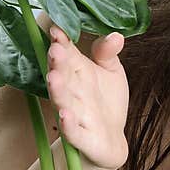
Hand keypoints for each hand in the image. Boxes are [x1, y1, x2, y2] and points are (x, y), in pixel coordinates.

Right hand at [45, 23, 129, 169]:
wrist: (110, 139)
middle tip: (55, 50)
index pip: (67, 54)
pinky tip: (65, 115)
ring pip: (63, 102)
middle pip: (63, 76)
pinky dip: (68, 125)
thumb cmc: (107, 101)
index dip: (62, 42)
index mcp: (78, 72)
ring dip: (58, 91)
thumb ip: (108, 53)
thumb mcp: (111, 71)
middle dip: (58, 64)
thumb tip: (116, 35)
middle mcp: (73, 91)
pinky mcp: (82, 137)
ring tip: (53, 78)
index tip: (56, 29)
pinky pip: (73, 132)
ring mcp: (76, 115)